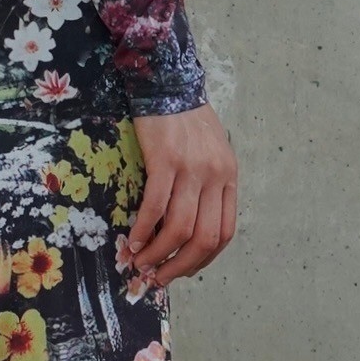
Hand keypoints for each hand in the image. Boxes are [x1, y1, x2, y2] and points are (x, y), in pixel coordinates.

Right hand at [127, 104, 238, 288]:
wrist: (168, 83)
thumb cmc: (185, 121)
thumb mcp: (209, 154)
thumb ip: (205, 187)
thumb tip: (185, 228)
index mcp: (228, 178)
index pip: (224, 232)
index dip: (202, 259)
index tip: (181, 271)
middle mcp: (215, 176)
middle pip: (204, 237)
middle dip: (180, 266)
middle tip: (158, 278)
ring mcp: (192, 169)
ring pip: (179, 228)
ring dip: (158, 253)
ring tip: (140, 263)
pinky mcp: (166, 160)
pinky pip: (155, 206)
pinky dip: (142, 230)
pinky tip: (131, 241)